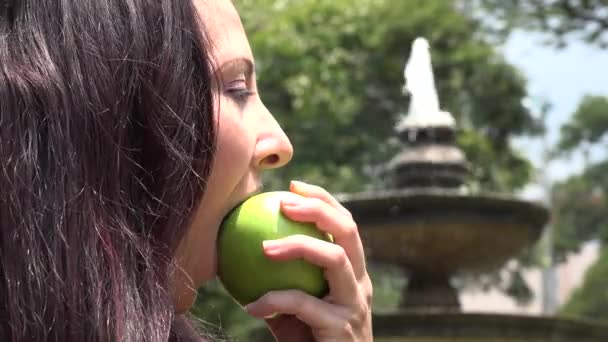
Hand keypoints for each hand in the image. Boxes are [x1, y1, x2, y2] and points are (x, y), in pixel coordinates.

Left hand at [244, 180, 372, 341]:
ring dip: (298, 245)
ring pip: (335, 258)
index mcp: (353, 274)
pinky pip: (305, 304)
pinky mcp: (343, 328)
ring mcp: (355, 306)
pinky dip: (274, 300)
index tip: (294, 185)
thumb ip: (281, 280)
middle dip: (319, 208)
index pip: (346, 225)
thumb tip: (243, 251)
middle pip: (349, 231)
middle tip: (285, 201)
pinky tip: (250, 306)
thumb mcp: (295, 308)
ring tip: (264, 247)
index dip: (324, 199)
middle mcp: (360, 285)